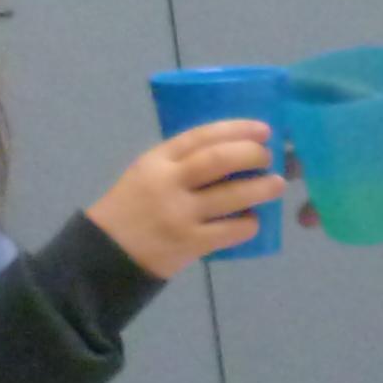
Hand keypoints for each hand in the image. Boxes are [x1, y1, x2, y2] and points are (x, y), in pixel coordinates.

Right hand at [87, 121, 283, 278]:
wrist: (106, 253)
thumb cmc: (132, 208)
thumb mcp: (147, 173)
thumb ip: (181, 162)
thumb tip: (232, 152)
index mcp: (157, 160)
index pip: (201, 136)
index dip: (236, 130)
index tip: (263, 130)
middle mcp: (168, 183)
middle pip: (217, 160)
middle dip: (250, 154)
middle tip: (269, 157)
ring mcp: (179, 214)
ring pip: (230, 195)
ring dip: (260, 188)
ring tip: (276, 184)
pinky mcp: (189, 243)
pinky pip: (229, 231)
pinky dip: (247, 224)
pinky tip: (254, 221)